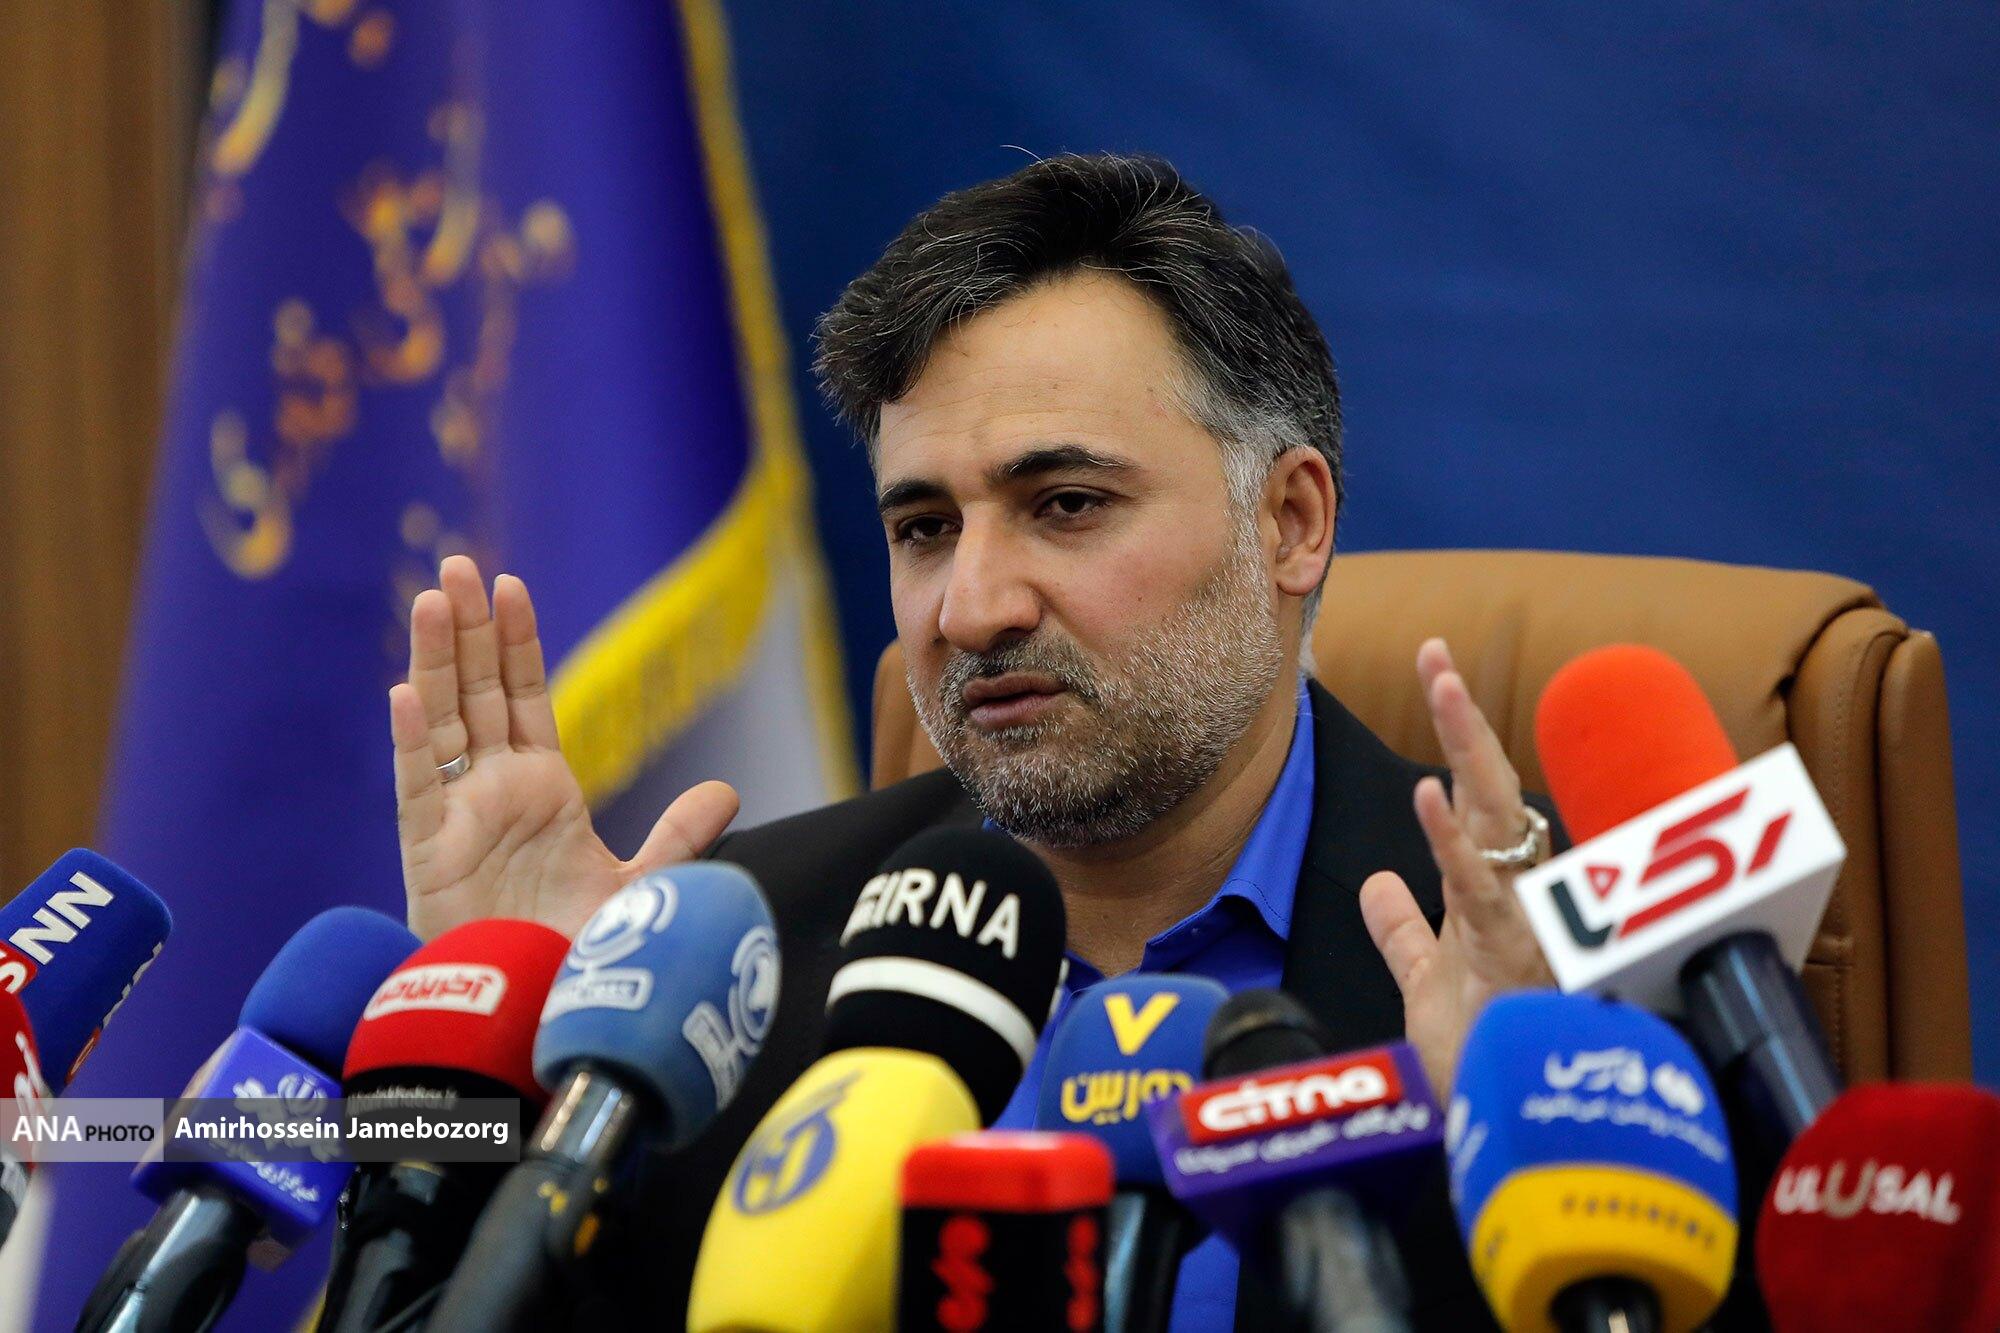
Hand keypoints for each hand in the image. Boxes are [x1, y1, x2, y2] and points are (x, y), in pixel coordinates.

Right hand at [390, 555, 739, 939]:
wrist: (546, 1014)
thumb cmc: (580, 956)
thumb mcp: (641, 886)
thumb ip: (677, 836)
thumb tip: (726, 790)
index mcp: (541, 789)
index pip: (523, 697)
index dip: (515, 643)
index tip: (511, 586)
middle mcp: (493, 791)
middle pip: (476, 691)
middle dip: (467, 629)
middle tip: (458, 565)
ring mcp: (458, 816)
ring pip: (440, 721)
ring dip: (433, 660)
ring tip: (430, 597)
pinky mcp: (430, 852)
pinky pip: (417, 788)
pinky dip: (412, 741)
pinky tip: (404, 693)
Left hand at [1358, 638, 1554, 1095]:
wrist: (1510, 1134)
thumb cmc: (1487, 1062)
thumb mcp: (1429, 986)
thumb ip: (1404, 934)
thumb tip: (1377, 883)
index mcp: (1497, 896)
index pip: (1475, 803)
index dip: (1456, 740)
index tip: (1435, 672)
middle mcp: (1518, 897)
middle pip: (1491, 793)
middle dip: (1462, 720)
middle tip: (1434, 652)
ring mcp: (1521, 924)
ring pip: (1496, 821)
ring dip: (1469, 748)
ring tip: (1442, 680)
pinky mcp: (1512, 963)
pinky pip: (1478, 891)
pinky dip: (1450, 842)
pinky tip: (1426, 793)